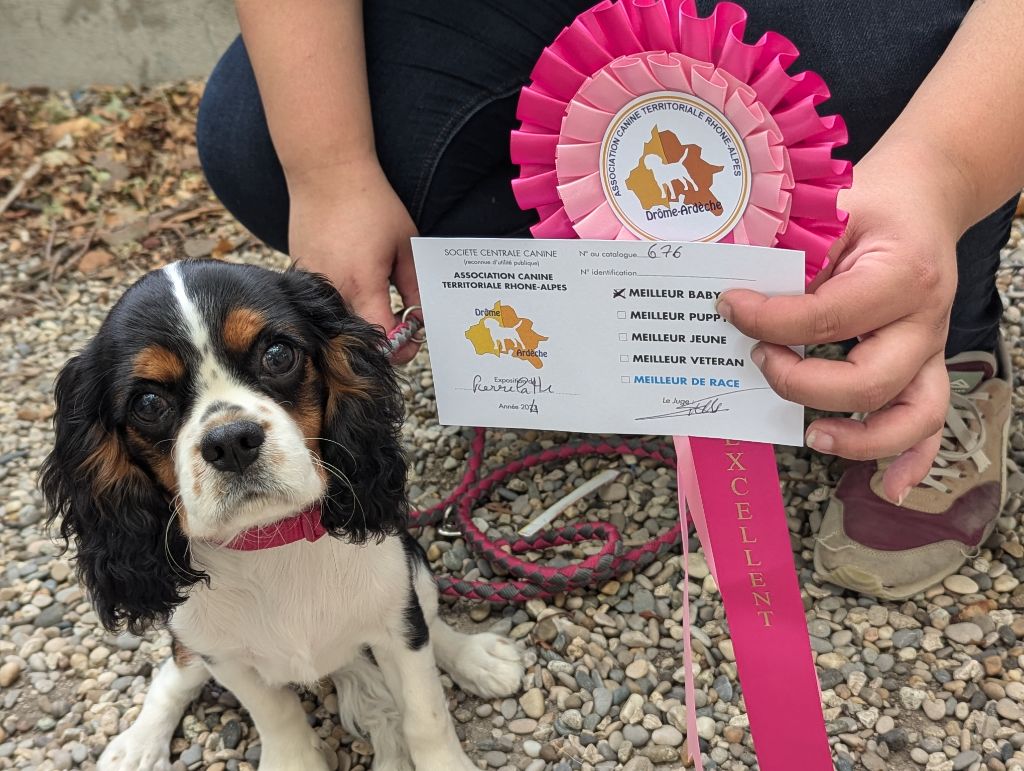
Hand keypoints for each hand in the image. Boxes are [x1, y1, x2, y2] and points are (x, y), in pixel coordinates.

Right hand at [287, 160, 421, 363]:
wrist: (325, 172)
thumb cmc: (370, 203)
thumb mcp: (405, 246)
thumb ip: (415, 287)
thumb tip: (422, 317)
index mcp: (363, 285)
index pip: (380, 341)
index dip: (399, 347)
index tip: (412, 338)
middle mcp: (334, 290)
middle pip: (357, 338)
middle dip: (383, 339)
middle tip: (402, 324)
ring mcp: (313, 283)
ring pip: (339, 322)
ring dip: (363, 320)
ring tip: (381, 301)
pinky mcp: (302, 273)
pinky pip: (324, 302)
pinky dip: (345, 302)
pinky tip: (358, 282)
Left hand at [718, 143, 959, 501]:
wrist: (925, 196)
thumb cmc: (871, 204)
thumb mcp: (831, 213)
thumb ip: (791, 257)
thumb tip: (731, 302)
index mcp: (901, 276)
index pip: (826, 318)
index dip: (768, 321)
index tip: (728, 306)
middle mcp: (924, 321)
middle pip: (868, 381)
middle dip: (800, 384)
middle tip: (758, 361)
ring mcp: (929, 350)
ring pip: (912, 415)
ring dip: (860, 438)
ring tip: (812, 438)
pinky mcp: (925, 366)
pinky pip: (930, 422)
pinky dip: (911, 458)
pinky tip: (889, 487)